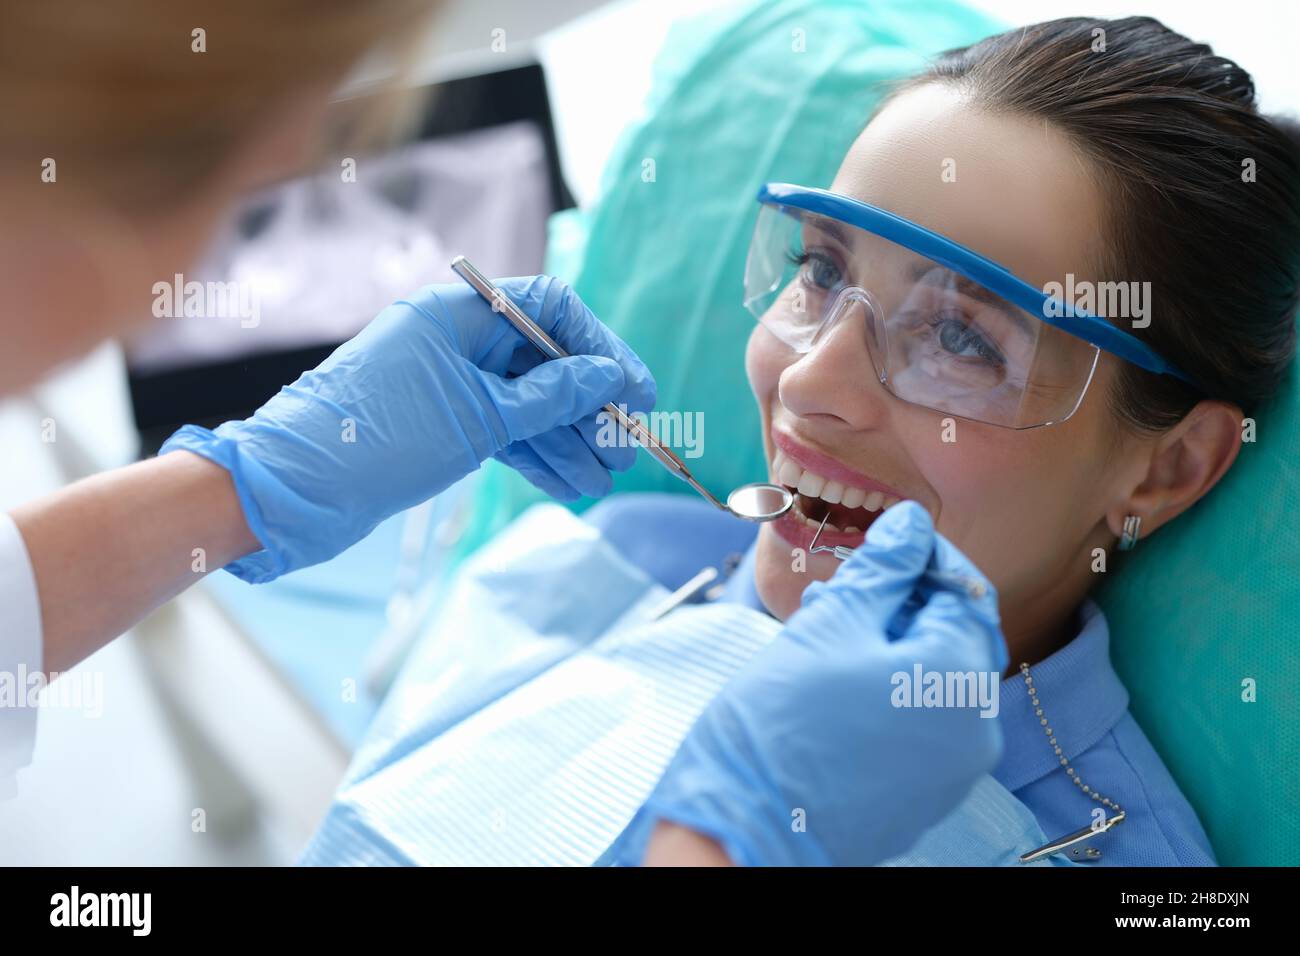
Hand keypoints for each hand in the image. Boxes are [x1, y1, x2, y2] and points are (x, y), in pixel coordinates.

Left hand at [161, 275, 654, 582]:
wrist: (291, 491)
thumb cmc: (377, 439)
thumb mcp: (480, 418)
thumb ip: (552, 397)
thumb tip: (607, 377)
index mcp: (458, 313)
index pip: (550, 309)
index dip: (600, 347)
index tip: (636, 391)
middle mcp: (453, 339)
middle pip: (541, 361)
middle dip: (586, 407)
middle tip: (625, 446)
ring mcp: (444, 382)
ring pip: (523, 403)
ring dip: (565, 440)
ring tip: (604, 477)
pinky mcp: (435, 423)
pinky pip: (499, 430)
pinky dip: (532, 454)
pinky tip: (568, 482)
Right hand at [618, 501, 1008, 865]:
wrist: (743, 829)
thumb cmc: (782, 725)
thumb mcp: (830, 624)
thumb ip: (882, 569)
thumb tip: (912, 525)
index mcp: (960, 681)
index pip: (965, 591)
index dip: (924, 556)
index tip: (882, 540)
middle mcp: (974, 731)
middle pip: (951, 636)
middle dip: (899, 601)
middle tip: (838, 589)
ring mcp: (950, 770)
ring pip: (930, 679)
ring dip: (885, 643)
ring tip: (822, 630)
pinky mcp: (920, 794)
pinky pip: (916, 722)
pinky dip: (884, 688)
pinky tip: (831, 679)